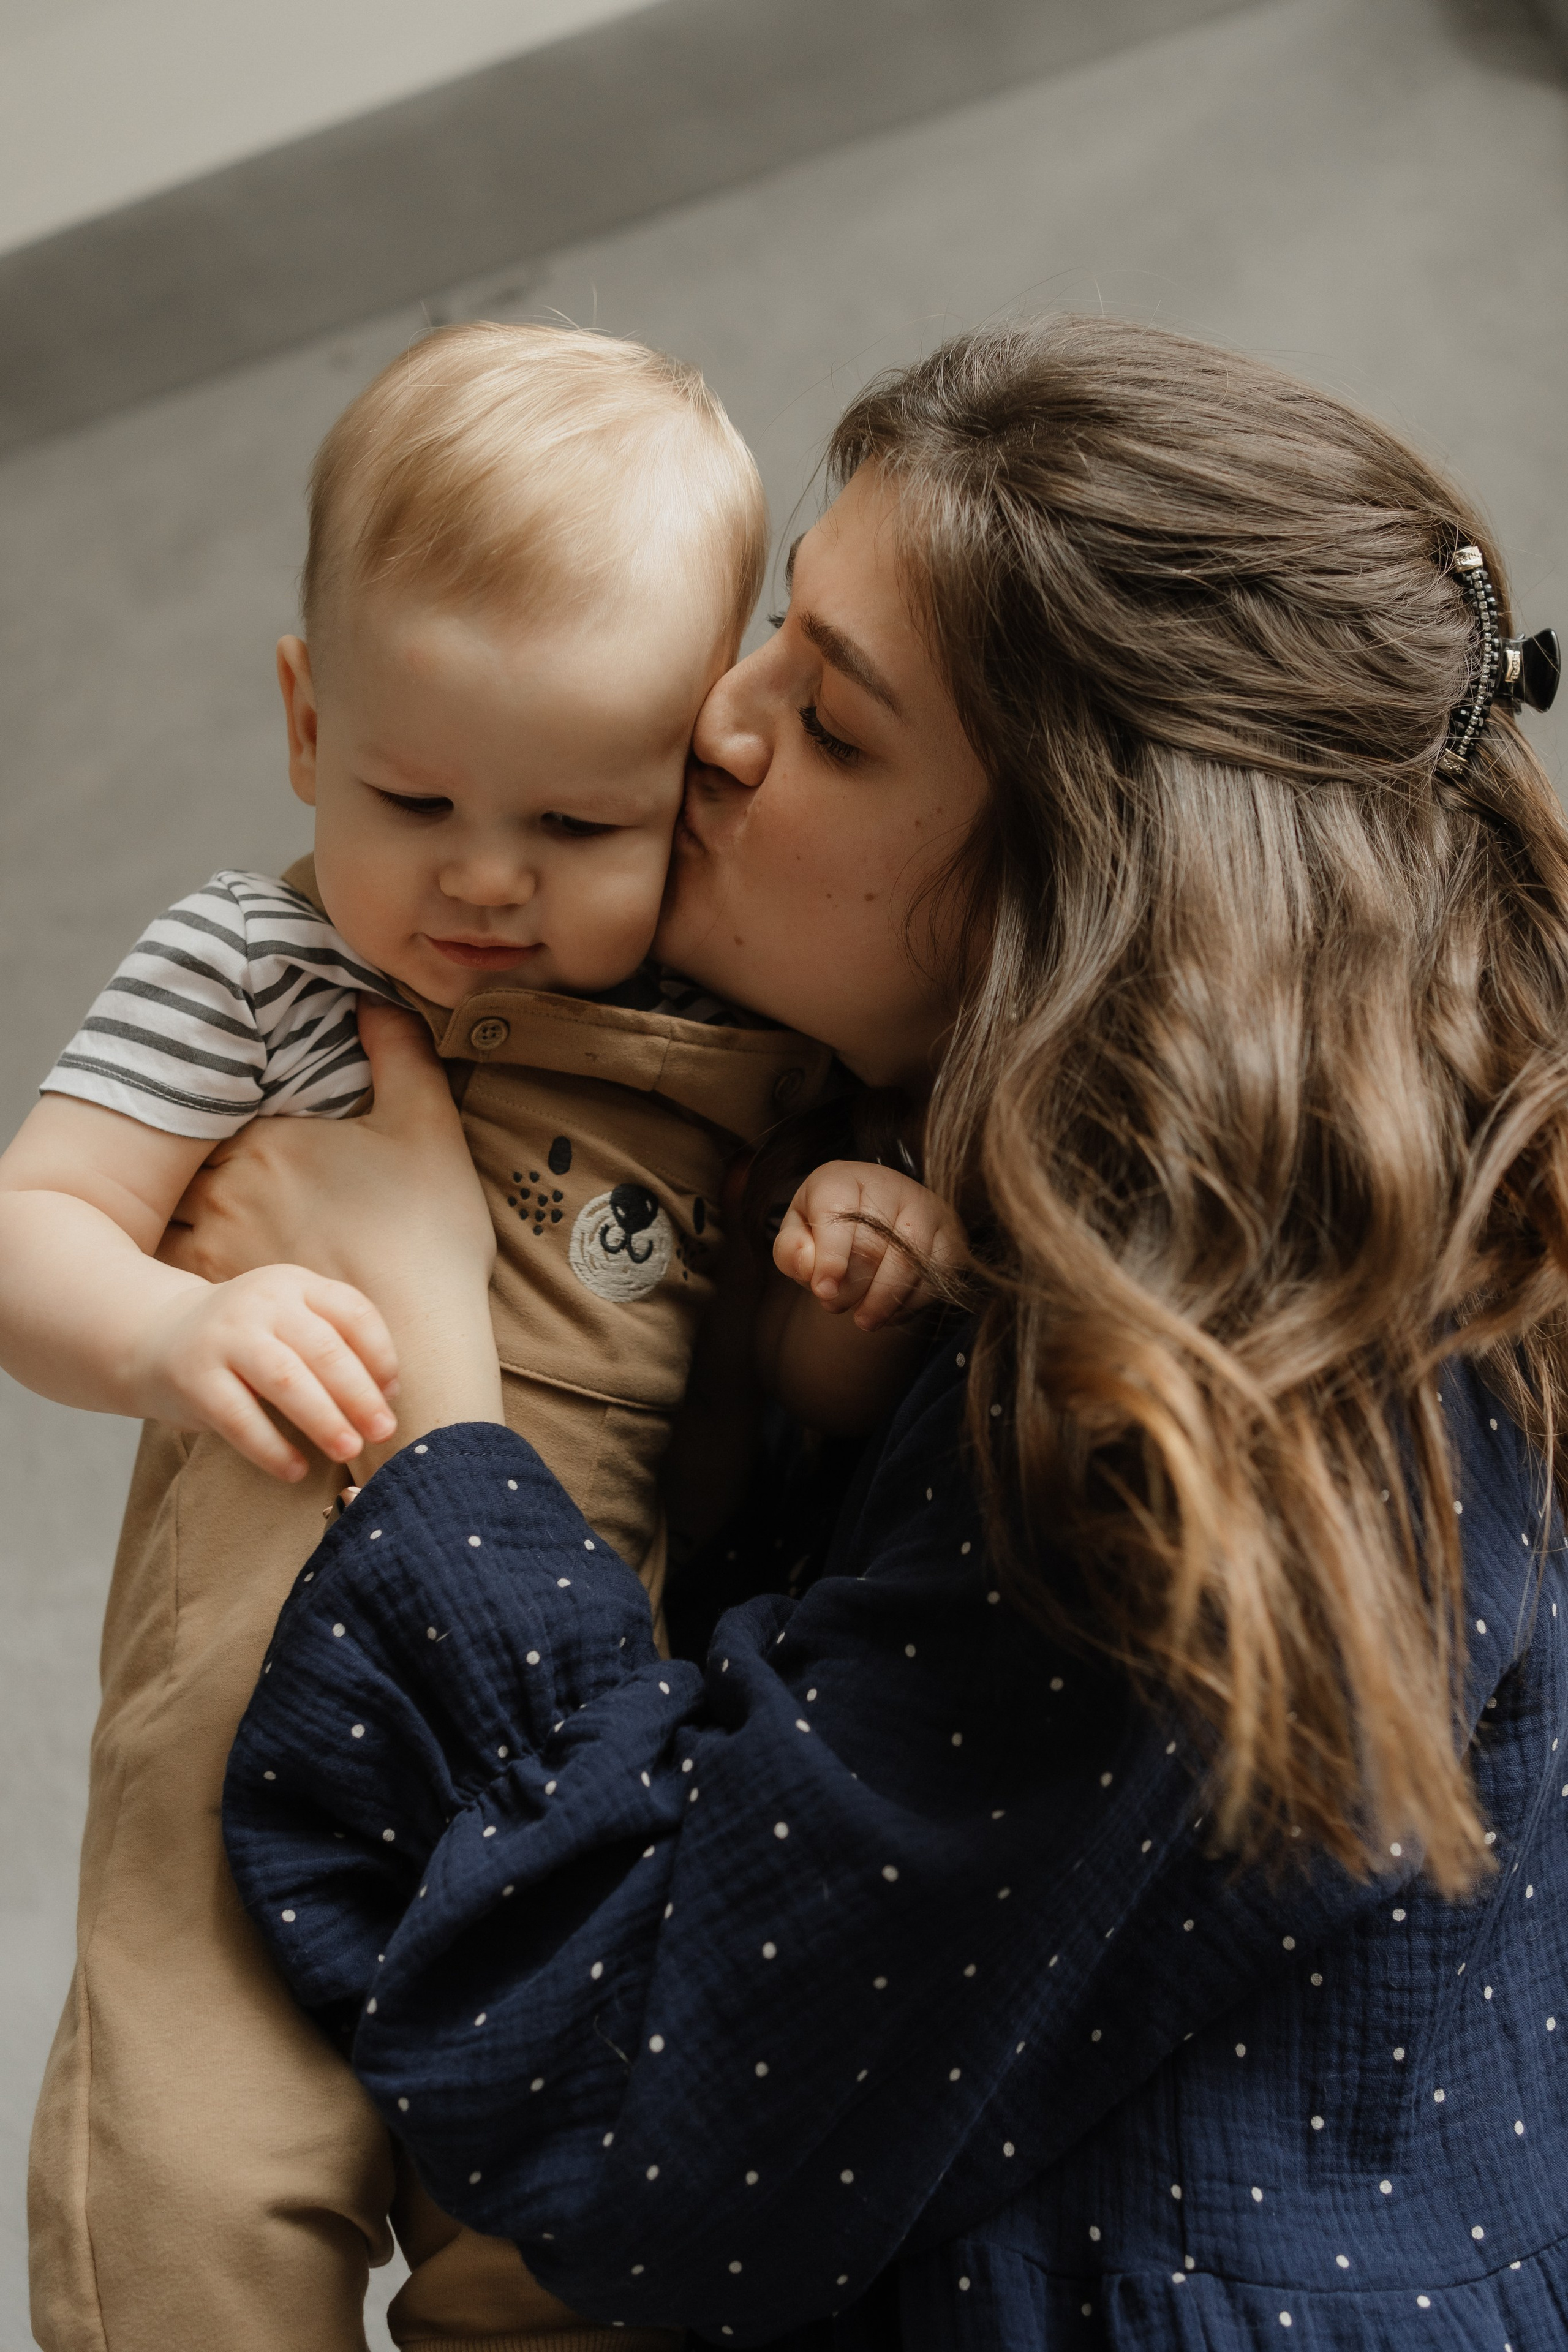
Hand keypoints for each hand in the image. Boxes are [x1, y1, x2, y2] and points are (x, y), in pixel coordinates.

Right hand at [129, 1263, 397, 1482]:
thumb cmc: (248, 1340)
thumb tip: (387, 1395)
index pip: (352, 1311)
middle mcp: (261, 1302)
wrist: (156, 1339)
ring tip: (350, 1450)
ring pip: (286, 1380)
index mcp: (294, 1284)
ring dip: (324, 1420)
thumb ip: (335, 1343)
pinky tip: (296, 1470)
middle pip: (324, 1348)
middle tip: (383, 1432)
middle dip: (360, 1395)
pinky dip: (272, 1449)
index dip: (380, 1354)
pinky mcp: (193, 1377)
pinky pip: (240, 1418)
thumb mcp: (290, 1320)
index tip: (392, 1394)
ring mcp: (224, 1336)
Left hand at [160, 1002, 494, 1307]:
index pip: (213, 1107)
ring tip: (188, 1218)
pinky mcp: (211, 1298)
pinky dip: (162, 1266)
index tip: (226, 1122)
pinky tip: (183, 1274)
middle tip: (191, 1165)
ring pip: (164, 1215)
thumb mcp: (428, 1128)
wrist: (417, 1335)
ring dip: (169, 1212)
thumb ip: (399, 1052)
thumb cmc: (427, 1235)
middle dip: (182, 1160)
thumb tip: (372, 996)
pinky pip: (162, 1272)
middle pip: (178, 1159)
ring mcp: (211, 1245)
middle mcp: (226, 1187)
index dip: (214, 1112)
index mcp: (270, 1138)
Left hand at [773, 1160, 965, 1331]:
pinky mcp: (950, 1235)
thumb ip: (792, 1251)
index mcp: (841, 1178)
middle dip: (853, 1287)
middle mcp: (888, 1184)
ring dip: (883, 1300)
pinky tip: (890, 1310)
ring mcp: (925, 1207)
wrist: (874, 1216)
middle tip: (836, 1305)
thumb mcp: (798, 1233)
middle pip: (873, 1244)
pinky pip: (936, 1276)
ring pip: (910, 1261)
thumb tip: (812, 1271)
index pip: (837, 1215)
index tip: (824, 1292)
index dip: (831, 1258)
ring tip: (864, 1319)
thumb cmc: (829, 1227)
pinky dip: (911, 1302)